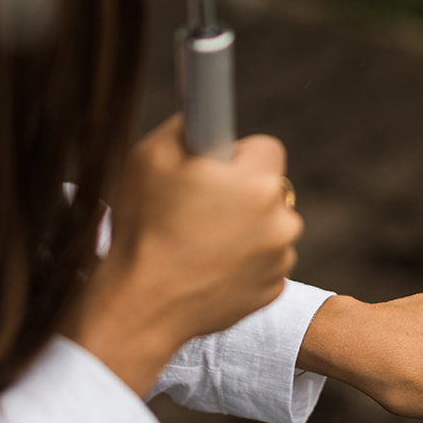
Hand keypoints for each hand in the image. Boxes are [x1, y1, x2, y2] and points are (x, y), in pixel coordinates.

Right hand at [66, 115, 301, 394]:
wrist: (140, 306)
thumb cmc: (143, 227)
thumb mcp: (150, 156)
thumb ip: (188, 125)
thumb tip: (206, 115)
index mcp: (258, 181)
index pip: (265, 147)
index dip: (234, 155)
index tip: (211, 169)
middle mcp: (282, 219)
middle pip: (269, 187)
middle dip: (241, 192)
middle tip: (197, 206)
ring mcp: (280, 259)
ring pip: (268, 225)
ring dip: (244, 227)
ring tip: (197, 242)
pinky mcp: (272, 290)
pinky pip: (263, 260)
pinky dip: (242, 261)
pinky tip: (206, 267)